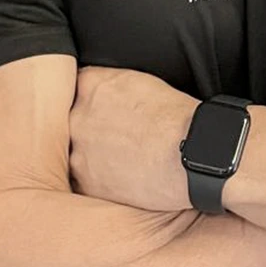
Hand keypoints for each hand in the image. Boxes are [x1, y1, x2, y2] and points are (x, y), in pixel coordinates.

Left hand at [69, 65, 198, 211]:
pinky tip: (121, 179)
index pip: (76, 86)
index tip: (102, 109)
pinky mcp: (87, 183)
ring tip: (120, 161)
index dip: (90, 99)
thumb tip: (110, 94)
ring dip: (90, 156)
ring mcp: (79, 151)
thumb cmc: (179, 118)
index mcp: (94, 85)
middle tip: (112, 137)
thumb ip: (115, 85)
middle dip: (88, 128)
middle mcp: (79, 115)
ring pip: (74, 153)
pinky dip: (97, 181)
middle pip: (70, 120)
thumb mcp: (144, 83)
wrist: (194, 153)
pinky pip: (82, 181)